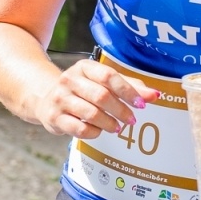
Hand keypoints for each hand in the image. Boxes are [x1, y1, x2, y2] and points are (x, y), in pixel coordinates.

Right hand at [29, 58, 160, 138]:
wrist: (45, 98)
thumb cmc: (82, 90)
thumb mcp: (102, 82)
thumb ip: (128, 86)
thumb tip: (155, 95)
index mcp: (85, 67)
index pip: (109, 76)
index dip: (128, 91)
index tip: (142, 104)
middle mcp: (70, 80)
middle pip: (101, 96)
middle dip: (121, 110)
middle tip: (132, 120)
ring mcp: (60, 99)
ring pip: (90, 113)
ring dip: (109, 123)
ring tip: (117, 127)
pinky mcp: (54, 117)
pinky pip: (79, 128)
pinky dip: (94, 132)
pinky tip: (99, 131)